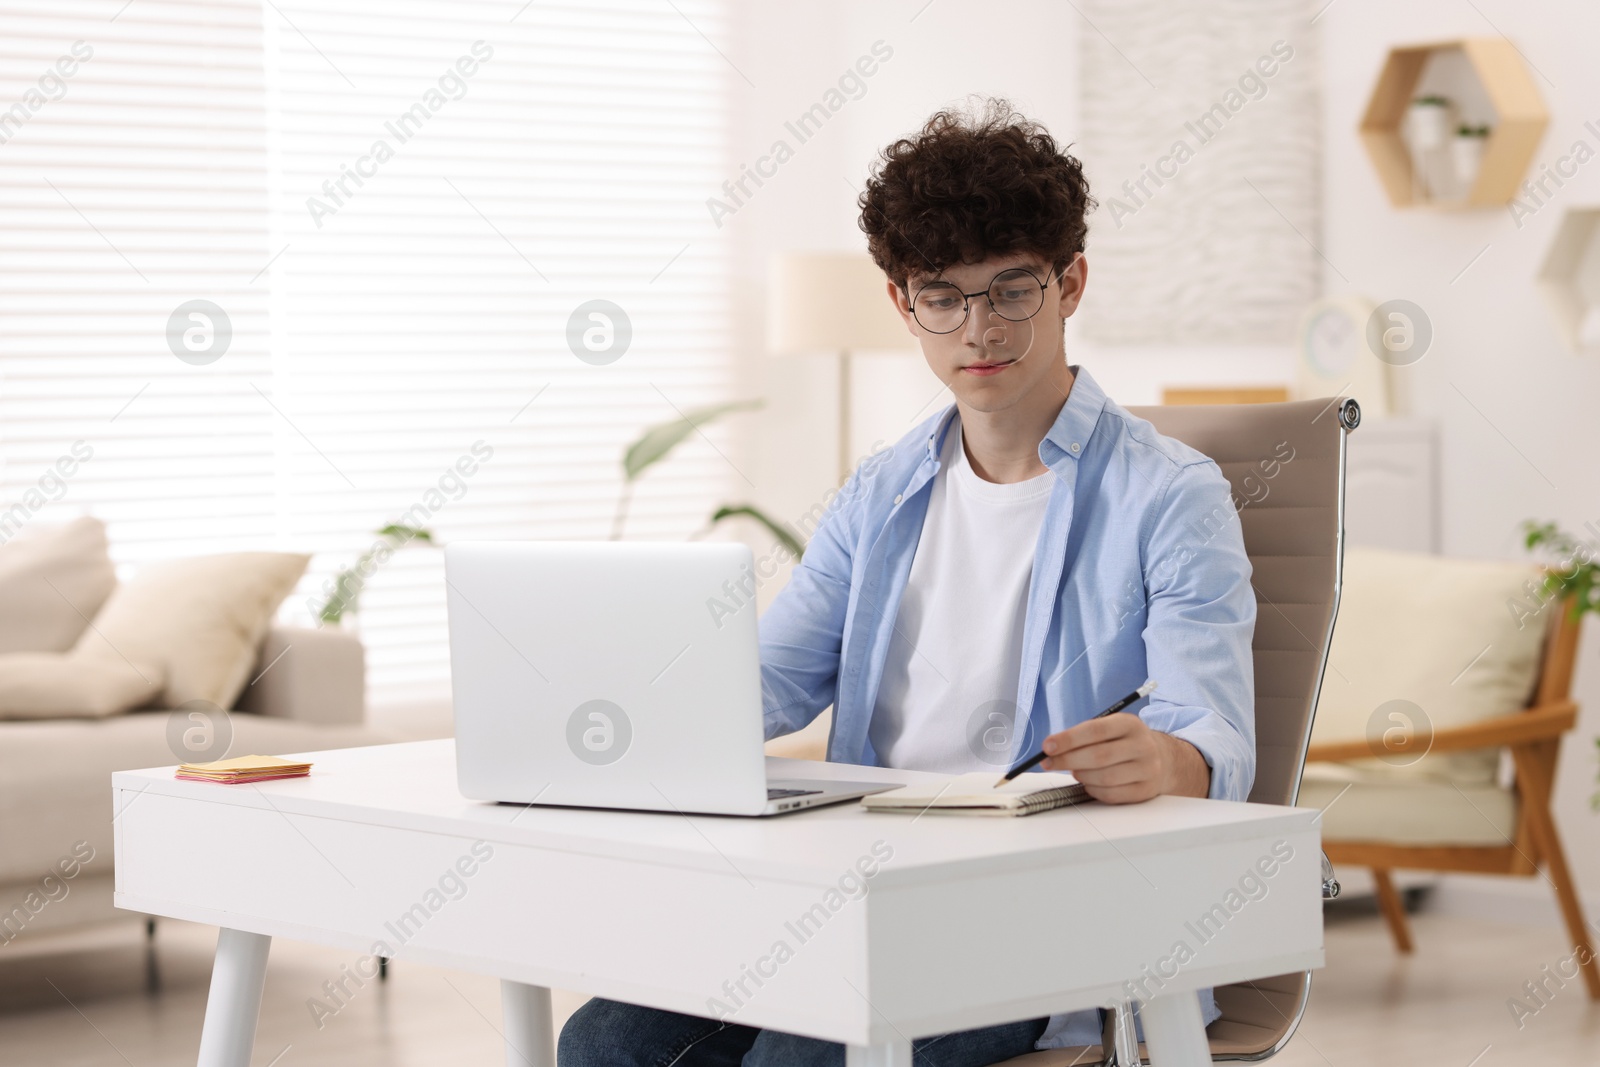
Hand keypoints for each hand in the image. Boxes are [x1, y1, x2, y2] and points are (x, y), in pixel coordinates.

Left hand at [1037, 714, 1210, 802]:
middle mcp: (1142, 745)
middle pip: (1098, 756)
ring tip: (1075, 771)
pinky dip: (1093, 790)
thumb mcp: (1110, 728)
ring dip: (1081, 776)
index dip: (1068, 739)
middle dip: (1067, 760)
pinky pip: (1111, 794)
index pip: (1095, 730)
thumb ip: (1083, 735)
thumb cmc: (1124, 742)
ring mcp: (1147, 769)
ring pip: (1104, 778)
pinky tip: (1089, 783)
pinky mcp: (1145, 790)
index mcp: (1130, 724)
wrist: (1162, 758)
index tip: (1047, 747)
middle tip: (1048, 762)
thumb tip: (1051, 749)